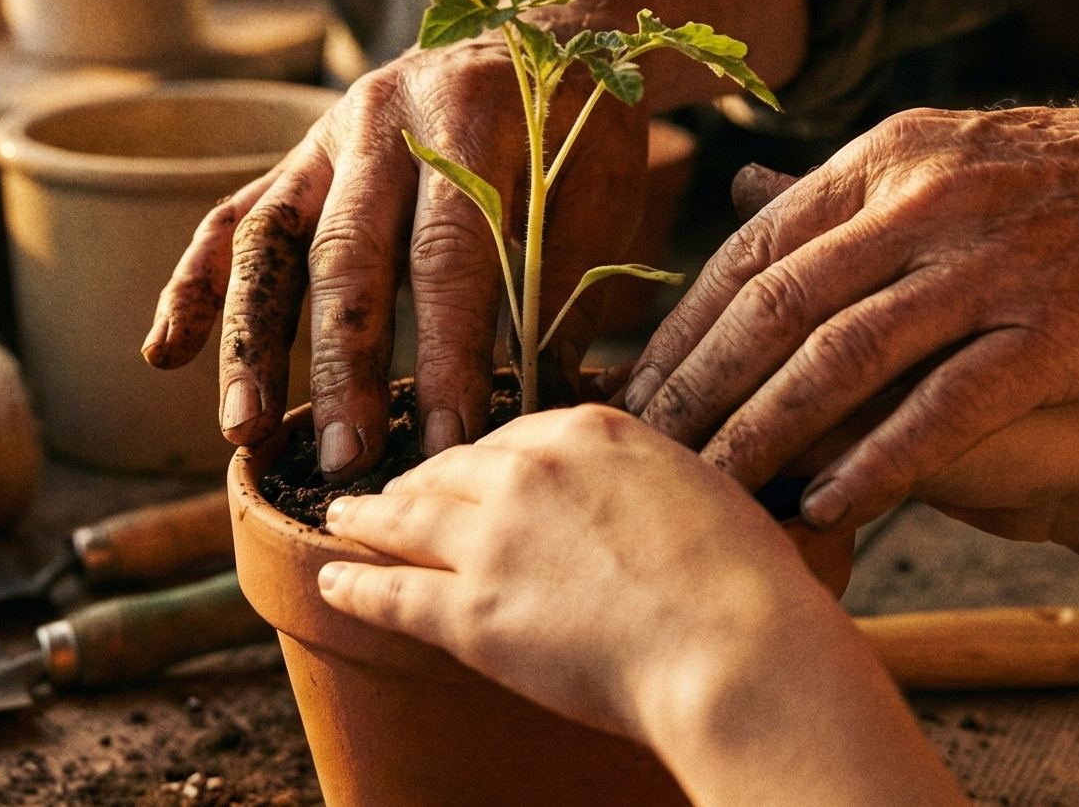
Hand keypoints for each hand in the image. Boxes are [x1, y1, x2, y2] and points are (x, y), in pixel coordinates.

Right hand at [141, 0, 810, 479]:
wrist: (544, 23)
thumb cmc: (578, 131)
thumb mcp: (594, 196)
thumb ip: (559, 292)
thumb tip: (534, 418)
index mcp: (473, 119)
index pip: (450, 255)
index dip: (447, 355)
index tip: (449, 444)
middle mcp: (386, 118)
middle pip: (348, 254)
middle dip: (342, 367)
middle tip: (347, 459)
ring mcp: (328, 133)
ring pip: (268, 239)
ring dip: (250, 340)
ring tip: (244, 429)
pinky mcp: (296, 154)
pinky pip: (230, 218)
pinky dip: (192, 284)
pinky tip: (164, 353)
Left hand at [316, 406, 851, 738]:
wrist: (736, 649)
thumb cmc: (747, 585)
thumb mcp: (705, 490)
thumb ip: (652, 481)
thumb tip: (649, 498)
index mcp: (593, 430)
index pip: (516, 435)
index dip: (485, 457)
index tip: (470, 468)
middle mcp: (531, 469)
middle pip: (452, 466)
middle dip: (419, 479)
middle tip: (397, 490)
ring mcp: (493, 538)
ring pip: (407, 518)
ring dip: (367, 519)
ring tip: (343, 520)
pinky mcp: (471, 610)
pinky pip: (392, 591)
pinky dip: (354, 586)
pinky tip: (331, 582)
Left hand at [615, 102, 1078, 530]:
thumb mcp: (955, 157)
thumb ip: (845, 192)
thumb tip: (739, 189)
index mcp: (894, 157)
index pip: (750, 248)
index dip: (683, 325)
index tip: (631, 384)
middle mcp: (927, 202)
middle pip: (775, 306)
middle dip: (697, 388)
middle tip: (639, 455)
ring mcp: (988, 265)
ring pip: (838, 361)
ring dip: (763, 436)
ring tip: (711, 495)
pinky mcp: (1050, 334)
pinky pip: (937, 411)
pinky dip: (872, 463)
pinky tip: (825, 506)